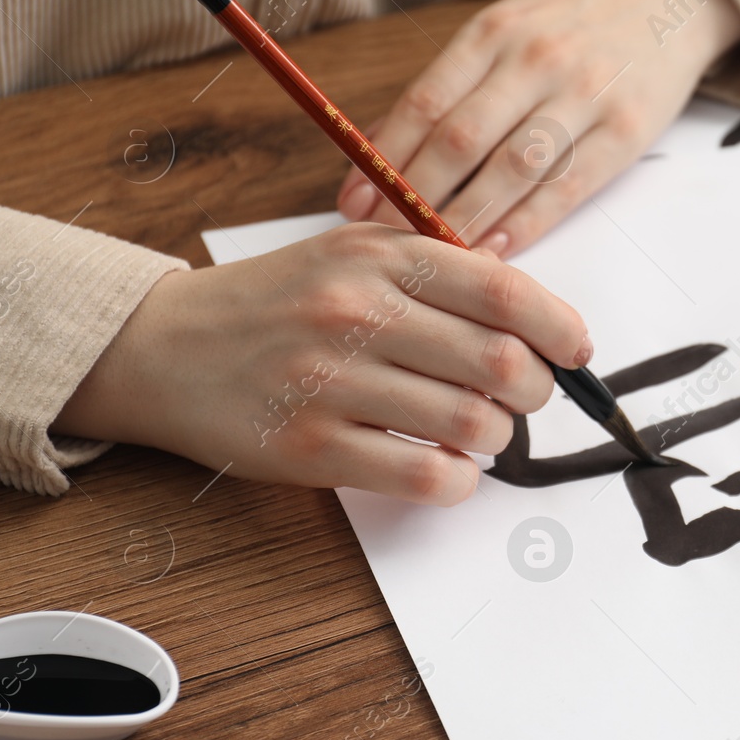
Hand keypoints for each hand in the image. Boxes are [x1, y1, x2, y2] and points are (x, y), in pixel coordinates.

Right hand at [52, 222, 590, 504]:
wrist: (161, 347)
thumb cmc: (278, 303)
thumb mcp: (354, 256)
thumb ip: (439, 276)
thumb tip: (539, 325)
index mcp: (381, 257)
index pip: (504, 291)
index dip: (561, 327)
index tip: (578, 352)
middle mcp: (359, 312)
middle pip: (502, 363)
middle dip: (534, 392)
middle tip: (521, 399)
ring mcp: (333, 382)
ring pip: (473, 424)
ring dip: (495, 440)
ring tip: (476, 433)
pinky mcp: (310, 447)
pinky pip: (424, 476)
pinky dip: (456, 483)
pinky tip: (445, 471)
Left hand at [336, 0, 739, 256]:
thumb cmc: (574, 23)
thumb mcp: (507, 29)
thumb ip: (452, 87)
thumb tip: (377, 152)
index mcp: (494, 32)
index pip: (425, 103)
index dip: (382, 160)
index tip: (351, 204)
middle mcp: (535, 59)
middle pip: (461, 140)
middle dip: (414, 197)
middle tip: (383, 239)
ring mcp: (584, 93)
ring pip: (511, 168)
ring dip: (466, 217)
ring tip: (433, 256)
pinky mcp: (626, 128)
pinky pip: (566, 186)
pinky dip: (526, 223)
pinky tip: (495, 250)